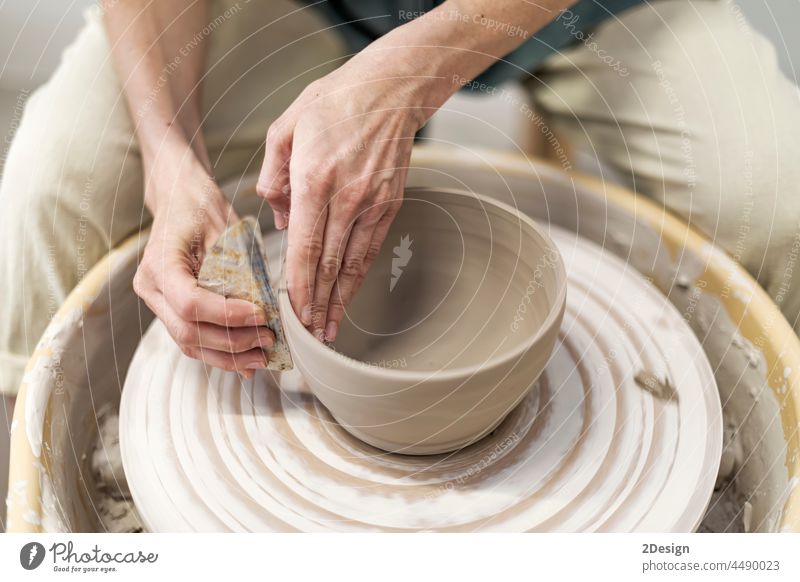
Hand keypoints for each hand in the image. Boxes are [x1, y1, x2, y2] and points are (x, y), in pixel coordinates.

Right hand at [134, 156, 274, 378]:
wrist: (177, 197)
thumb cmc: (200, 206)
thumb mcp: (223, 228)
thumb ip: (238, 267)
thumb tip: (266, 305)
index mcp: (160, 263)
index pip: (190, 303)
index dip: (228, 316)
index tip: (261, 315)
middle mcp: (150, 288)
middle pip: (189, 331)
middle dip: (233, 342)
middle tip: (268, 339)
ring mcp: (156, 302)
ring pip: (189, 343)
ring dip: (228, 356)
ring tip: (261, 357)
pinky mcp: (168, 310)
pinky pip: (191, 339)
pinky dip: (219, 352)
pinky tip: (245, 361)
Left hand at [256, 57, 427, 341]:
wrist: (388, 90)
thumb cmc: (333, 104)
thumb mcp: (284, 129)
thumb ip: (272, 177)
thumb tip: (277, 220)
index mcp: (315, 180)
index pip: (304, 247)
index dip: (297, 286)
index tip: (291, 313)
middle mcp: (347, 198)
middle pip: (328, 264)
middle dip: (316, 304)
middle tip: (308, 335)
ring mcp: (372, 204)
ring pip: (352, 263)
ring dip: (339, 300)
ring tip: (328, 327)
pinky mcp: (390, 205)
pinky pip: (370, 249)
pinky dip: (358, 276)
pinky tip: (348, 294)